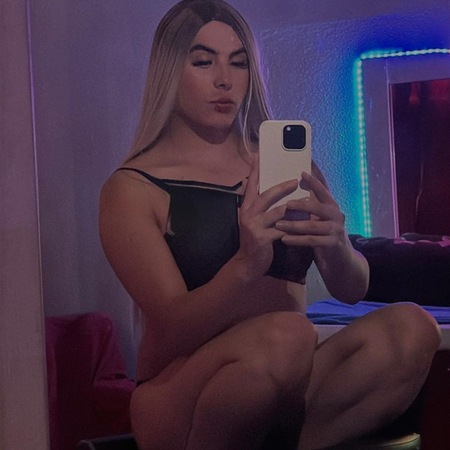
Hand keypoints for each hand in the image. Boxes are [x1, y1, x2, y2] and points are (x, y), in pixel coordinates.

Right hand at [235, 156, 298, 278]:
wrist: (248, 264)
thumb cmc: (254, 239)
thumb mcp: (252, 220)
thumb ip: (256, 204)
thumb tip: (254, 184)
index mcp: (245, 207)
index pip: (250, 185)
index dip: (254, 171)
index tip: (258, 156)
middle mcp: (248, 214)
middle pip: (266, 195)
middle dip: (282, 187)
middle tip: (296, 180)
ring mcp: (254, 226)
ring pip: (277, 212)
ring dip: (293, 206)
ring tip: (306, 200)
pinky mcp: (262, 238)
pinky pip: (282, 229)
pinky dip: (294, 225)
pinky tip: (305, 222)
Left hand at [275, 171, 345, 248]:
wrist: (337, 258)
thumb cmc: (322, 234)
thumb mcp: (318, 217)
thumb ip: (310, 204)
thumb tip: (295, 186)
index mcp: (331, 205)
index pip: (323, 190)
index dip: (314, 181)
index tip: (302, 172)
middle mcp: (336, 215)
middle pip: (318, 207)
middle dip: (302, 205)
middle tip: (287, 204)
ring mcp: (336, 229)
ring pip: (312, 225)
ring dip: (294, 225)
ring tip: (278, 224)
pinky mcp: (332, 243)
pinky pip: (312, 240)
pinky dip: (297, 240)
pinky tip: (284, 239)